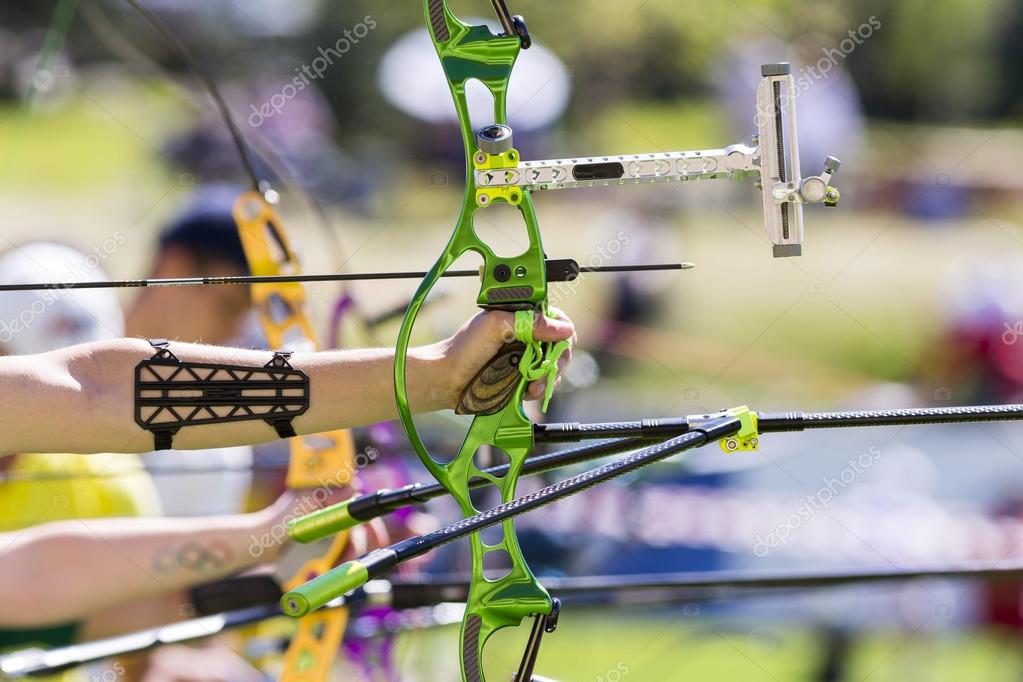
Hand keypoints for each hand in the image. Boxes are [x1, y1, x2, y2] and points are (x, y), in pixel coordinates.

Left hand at [425, 309, 575, 409]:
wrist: (448, 380)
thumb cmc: (465, 348)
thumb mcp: (496, 325)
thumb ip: (530, 322)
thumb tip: (564, 328)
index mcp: (521, 317)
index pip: (555, 317)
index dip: (562, 329)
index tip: (561, 341)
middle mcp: (526, 337)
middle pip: (560, 343)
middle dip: (558, 356)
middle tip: (549, 365)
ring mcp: (526, 359)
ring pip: (555, 366)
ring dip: (549, 375)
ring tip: (533, 382)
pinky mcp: (523, 380)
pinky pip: (543, 383)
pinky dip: (539, 388)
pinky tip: (528, 390)